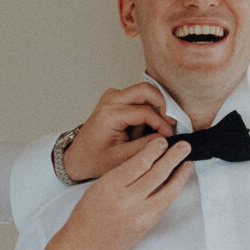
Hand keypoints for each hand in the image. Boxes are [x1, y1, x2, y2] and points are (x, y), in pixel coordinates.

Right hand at [45, 137, 190, 249]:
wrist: (87, 243)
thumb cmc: (89, 213)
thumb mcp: (100, 185)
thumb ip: (124, 173)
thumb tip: (148, 158)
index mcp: (111, 186)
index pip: (140, 163)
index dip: (155, 150)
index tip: (163, 141)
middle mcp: (127, 200)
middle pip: (157, 174)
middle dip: (173, 157)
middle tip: (184, 146)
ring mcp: (140, 215)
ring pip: (168, 191)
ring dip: (180, 175)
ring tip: (187, 163)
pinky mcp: (148, 225)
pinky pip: (165, 204)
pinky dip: (173, 191)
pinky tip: (178, 183)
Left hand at [60, 83, 175, 182]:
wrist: (78, 157)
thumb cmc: (93, 158)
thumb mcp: (121, 159)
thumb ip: (146, 147)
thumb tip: (166, 139)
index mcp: (109, 114)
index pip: (146, 111)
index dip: (162, 123)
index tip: (170, 135)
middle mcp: (110, 100)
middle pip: (146, 90)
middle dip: (163, 106)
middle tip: (171, 122)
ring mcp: (112, 97)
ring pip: (144, 91)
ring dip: (155, 108)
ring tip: (155, 128)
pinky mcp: (115, 99)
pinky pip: (138, 97)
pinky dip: (147, 109)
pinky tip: (146, 126)